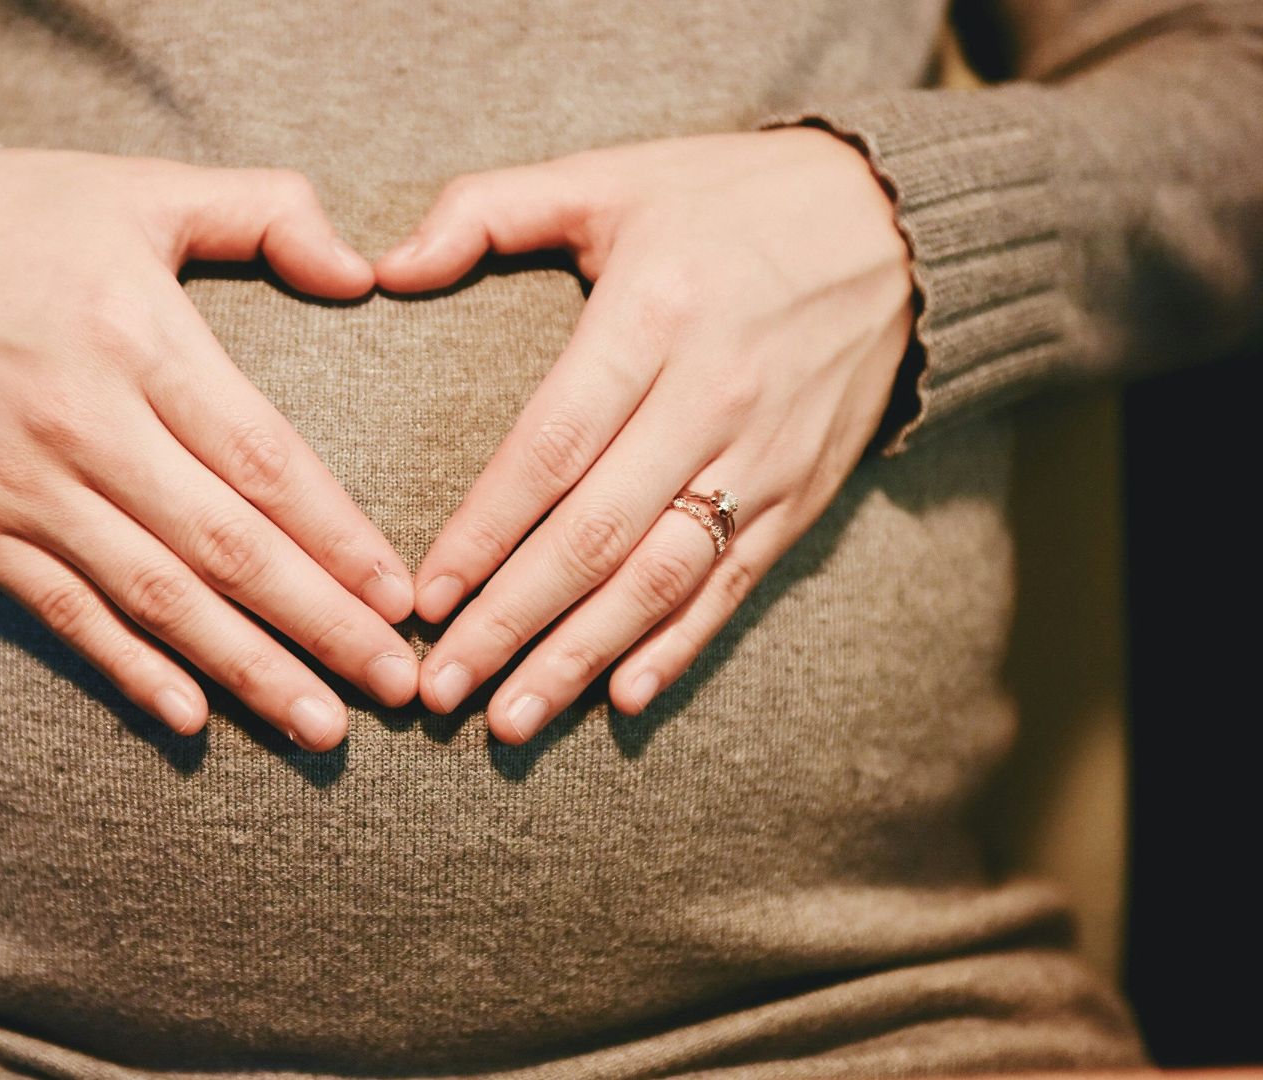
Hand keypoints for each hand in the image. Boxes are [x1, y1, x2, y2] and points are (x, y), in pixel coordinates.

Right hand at [0, 148, 417, 749]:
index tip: (401, 598)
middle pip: (225, 547)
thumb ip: (265, 212)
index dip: (338, 537)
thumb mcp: (143, 188)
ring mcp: (21, 488)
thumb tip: (362, 271)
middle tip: (398, 687)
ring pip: (155, 598)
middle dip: (321, 624)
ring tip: (324, 726)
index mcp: (136, 335)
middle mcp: (81, 423)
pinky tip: (194, 720)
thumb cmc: (17, 219)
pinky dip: (129, 670)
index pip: (262, 459)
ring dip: (246, 669)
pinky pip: (65, 615)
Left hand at [374, 128, 914, 743]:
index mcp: (653, 315)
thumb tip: (383, 267)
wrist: (897, 224)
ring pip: (662, 578)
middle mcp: (712, 396)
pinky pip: (734, 585)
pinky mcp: (805, 492)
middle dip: (511, 622)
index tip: (423, 598)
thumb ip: (486, 211)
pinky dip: (679, 648)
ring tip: (510, 721)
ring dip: (581, 657)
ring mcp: (765, 454)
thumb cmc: (726, 200)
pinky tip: (621, 699)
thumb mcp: (607, 176)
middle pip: (597, 534)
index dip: (484, 531)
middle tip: (440, 690)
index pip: (551, 446)